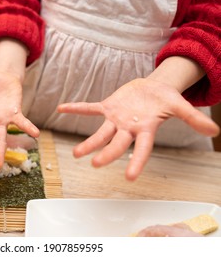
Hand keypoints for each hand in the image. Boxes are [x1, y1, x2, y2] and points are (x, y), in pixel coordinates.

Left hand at [57, 78, 219, 179]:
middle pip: (117, 143)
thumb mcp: (180, 106)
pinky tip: (61, 108)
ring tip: (76, 154)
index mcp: (146, 130)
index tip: (129, 177)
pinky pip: (90, 108)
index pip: (142, 149)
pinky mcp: (108, 107)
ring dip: (89, 142)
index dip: (136, 161)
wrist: (152, 89)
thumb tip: (214, 131)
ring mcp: (116, 119)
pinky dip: (77, 108)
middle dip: (107, 153)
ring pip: (100, 132)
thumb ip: (193, 118)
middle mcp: (128, 128)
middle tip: (95, 164)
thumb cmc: (166, 100)